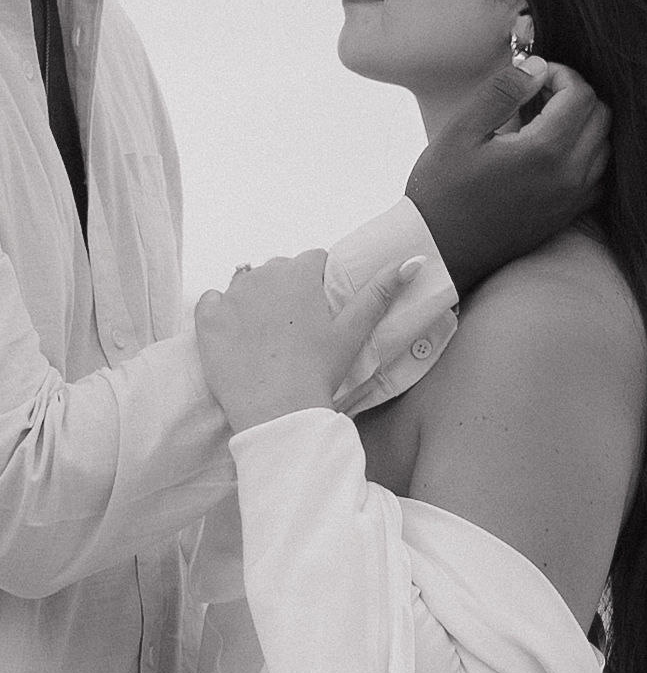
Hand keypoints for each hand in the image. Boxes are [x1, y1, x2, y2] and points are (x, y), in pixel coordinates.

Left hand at [195, 252, 422, 433]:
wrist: (277, 412)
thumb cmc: (319, 372)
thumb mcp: (353, 332)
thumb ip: (380, 292)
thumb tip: (413, 261)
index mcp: (299, 273)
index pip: (314, 260)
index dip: (320, 284)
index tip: (322, 311)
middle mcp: (261, 275)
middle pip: (278, 271)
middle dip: (288, 291)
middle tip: (298, 331)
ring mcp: (230, 296)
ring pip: (246, 285)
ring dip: (256, 301)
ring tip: (269, 338)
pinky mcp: (207, 319)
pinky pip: (212, 302)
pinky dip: (222, 314)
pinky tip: (237, 338)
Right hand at [405, 57, 610, 294]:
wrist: (439, 252)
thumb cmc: (443, 192)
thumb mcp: (462, 131)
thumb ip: (504, 91)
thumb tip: (537, 68)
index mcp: (545, 152)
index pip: (582, 95)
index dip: (562, 74)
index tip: (533, 76)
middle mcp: (568, 178)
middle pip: (601, 117)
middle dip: (575, 95)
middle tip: (538, 94)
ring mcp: (571, 201)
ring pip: (604, 146)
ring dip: (582, 124)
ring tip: (543, 121)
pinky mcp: (566, 216)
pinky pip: (596, 177)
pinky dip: (585, 155)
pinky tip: (552, 152)